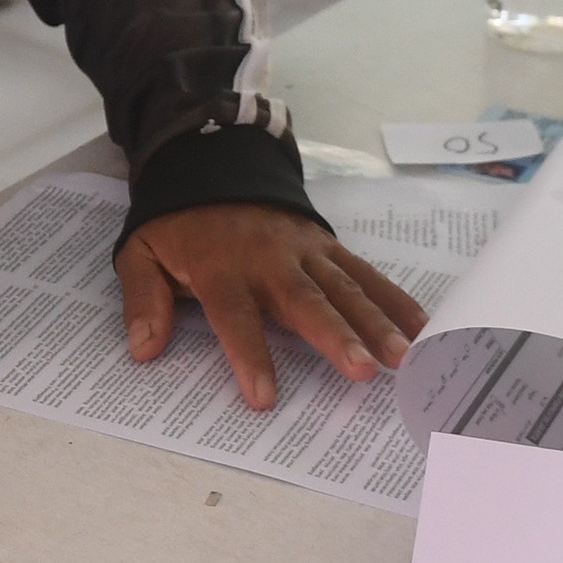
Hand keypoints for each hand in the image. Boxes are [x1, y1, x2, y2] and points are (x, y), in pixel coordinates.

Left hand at [115, 204, 424, 410]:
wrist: (211, 164)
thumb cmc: (178, 223)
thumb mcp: (142, 253)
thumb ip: (144, 300)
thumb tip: (143, 349)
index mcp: (220, 267)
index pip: (235, 315)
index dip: (249, 355)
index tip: (264, 398)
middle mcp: (269, 259)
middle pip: (306, 301)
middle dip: (336, 336)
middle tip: (364, 370)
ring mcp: (304, 251)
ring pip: (345, 288)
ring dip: (376, 323)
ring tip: (402, 357)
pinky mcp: (326, 245)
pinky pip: (364, 273)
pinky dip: (394, 299)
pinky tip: (420, 328)